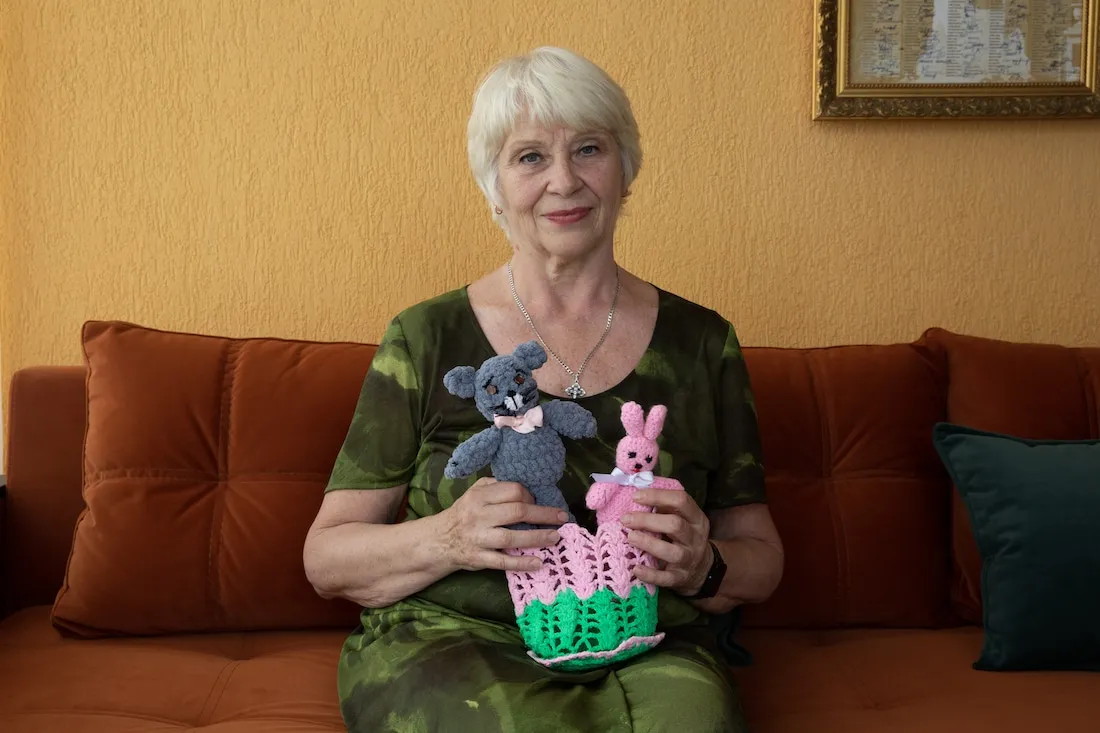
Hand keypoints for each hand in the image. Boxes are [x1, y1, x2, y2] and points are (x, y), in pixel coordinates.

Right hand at [439, 477, 566, 572]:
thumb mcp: (474, 492)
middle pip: (516, 512)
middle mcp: (478, 516)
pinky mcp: (478, 559)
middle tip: (561, 517)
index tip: (537, 502)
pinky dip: (521, 563)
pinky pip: (502, 562)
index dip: (530, 495)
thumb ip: (496, 486)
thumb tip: (526, 487)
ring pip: (511, 537)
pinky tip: (538, 563)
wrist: (439, 540)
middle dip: (543, 514)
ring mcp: (478, 538)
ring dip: (536, 538)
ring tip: (555, 537)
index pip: (512, 491)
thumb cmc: (464, 513)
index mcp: (479, 496)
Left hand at [622, 489, 712, 595]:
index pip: (681, 501)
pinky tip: (636, 569)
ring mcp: (689, 559)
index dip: (658, 496)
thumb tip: (637, 496)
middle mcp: (695, 538)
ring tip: (630, 537)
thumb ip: (665, 508)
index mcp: (696, 518)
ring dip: (649, 543)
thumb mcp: (682, 519)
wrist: (701, 569)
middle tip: (626, 519)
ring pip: (672, 551)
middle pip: (675, 525)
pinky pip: (666, 578)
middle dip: (648, 520)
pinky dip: (651, 574)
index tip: (636, 497)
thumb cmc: (683, 537)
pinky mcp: (680, 578)